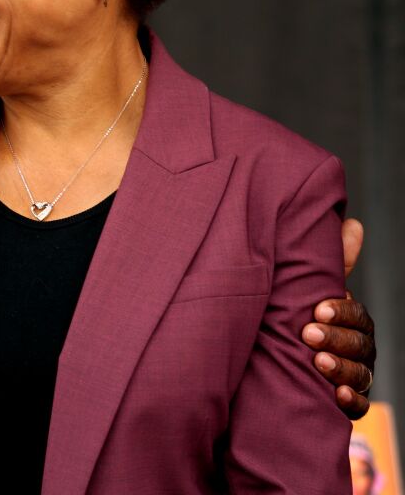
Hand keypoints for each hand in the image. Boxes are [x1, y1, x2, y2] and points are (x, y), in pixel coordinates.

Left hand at [301, 218, 375, 418]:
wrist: (266, 360)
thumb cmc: (291, 316)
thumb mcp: (306, 289)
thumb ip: (330, 263)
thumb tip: (353, 222)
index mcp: (349, 320)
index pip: (357, 315)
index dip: (342, 312)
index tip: (319, 309)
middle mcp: (356, 347)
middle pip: (361, 344)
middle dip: (338, 338)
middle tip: (309, 334)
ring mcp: (353, 374)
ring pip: (362, 373)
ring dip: (343, 367)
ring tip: (319, 362)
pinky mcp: (344, 400)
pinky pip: (360, 405)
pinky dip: (352, 400)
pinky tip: (338, 395)